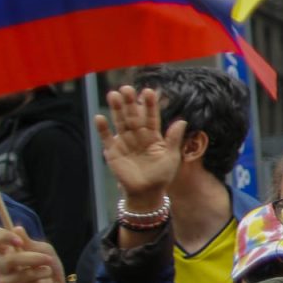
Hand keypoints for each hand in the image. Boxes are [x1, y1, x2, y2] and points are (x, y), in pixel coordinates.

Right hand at [0, 226, 70, 282]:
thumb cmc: (49, 266)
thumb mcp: (45, 251)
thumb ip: (31, 243)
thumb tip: (17, 229)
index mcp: (7, 249)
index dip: (1, 236)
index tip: (18, 241)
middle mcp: (1, 264)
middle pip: (6, 260)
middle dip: (30, 259)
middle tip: (48, 259)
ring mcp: (4, 280)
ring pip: (17, 276)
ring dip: (40, 273)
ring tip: (48, 272)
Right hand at [95, 85, 185, 204]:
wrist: (147, 193)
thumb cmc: (162, 176)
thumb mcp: (171, 156)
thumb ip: (173, 139)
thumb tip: (182, 121)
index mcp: (153, 136)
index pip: (151, 117)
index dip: (149, 105)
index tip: (149, 91)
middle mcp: (138, 136)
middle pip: (133, 116)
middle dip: (130, 103)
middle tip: (127, 88)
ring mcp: (125, 142)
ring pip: (120, 123)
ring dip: (116, 110)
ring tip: (113, 95)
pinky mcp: (113, 152)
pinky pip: (106, 138)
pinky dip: (102, 129)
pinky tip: (99, 117)